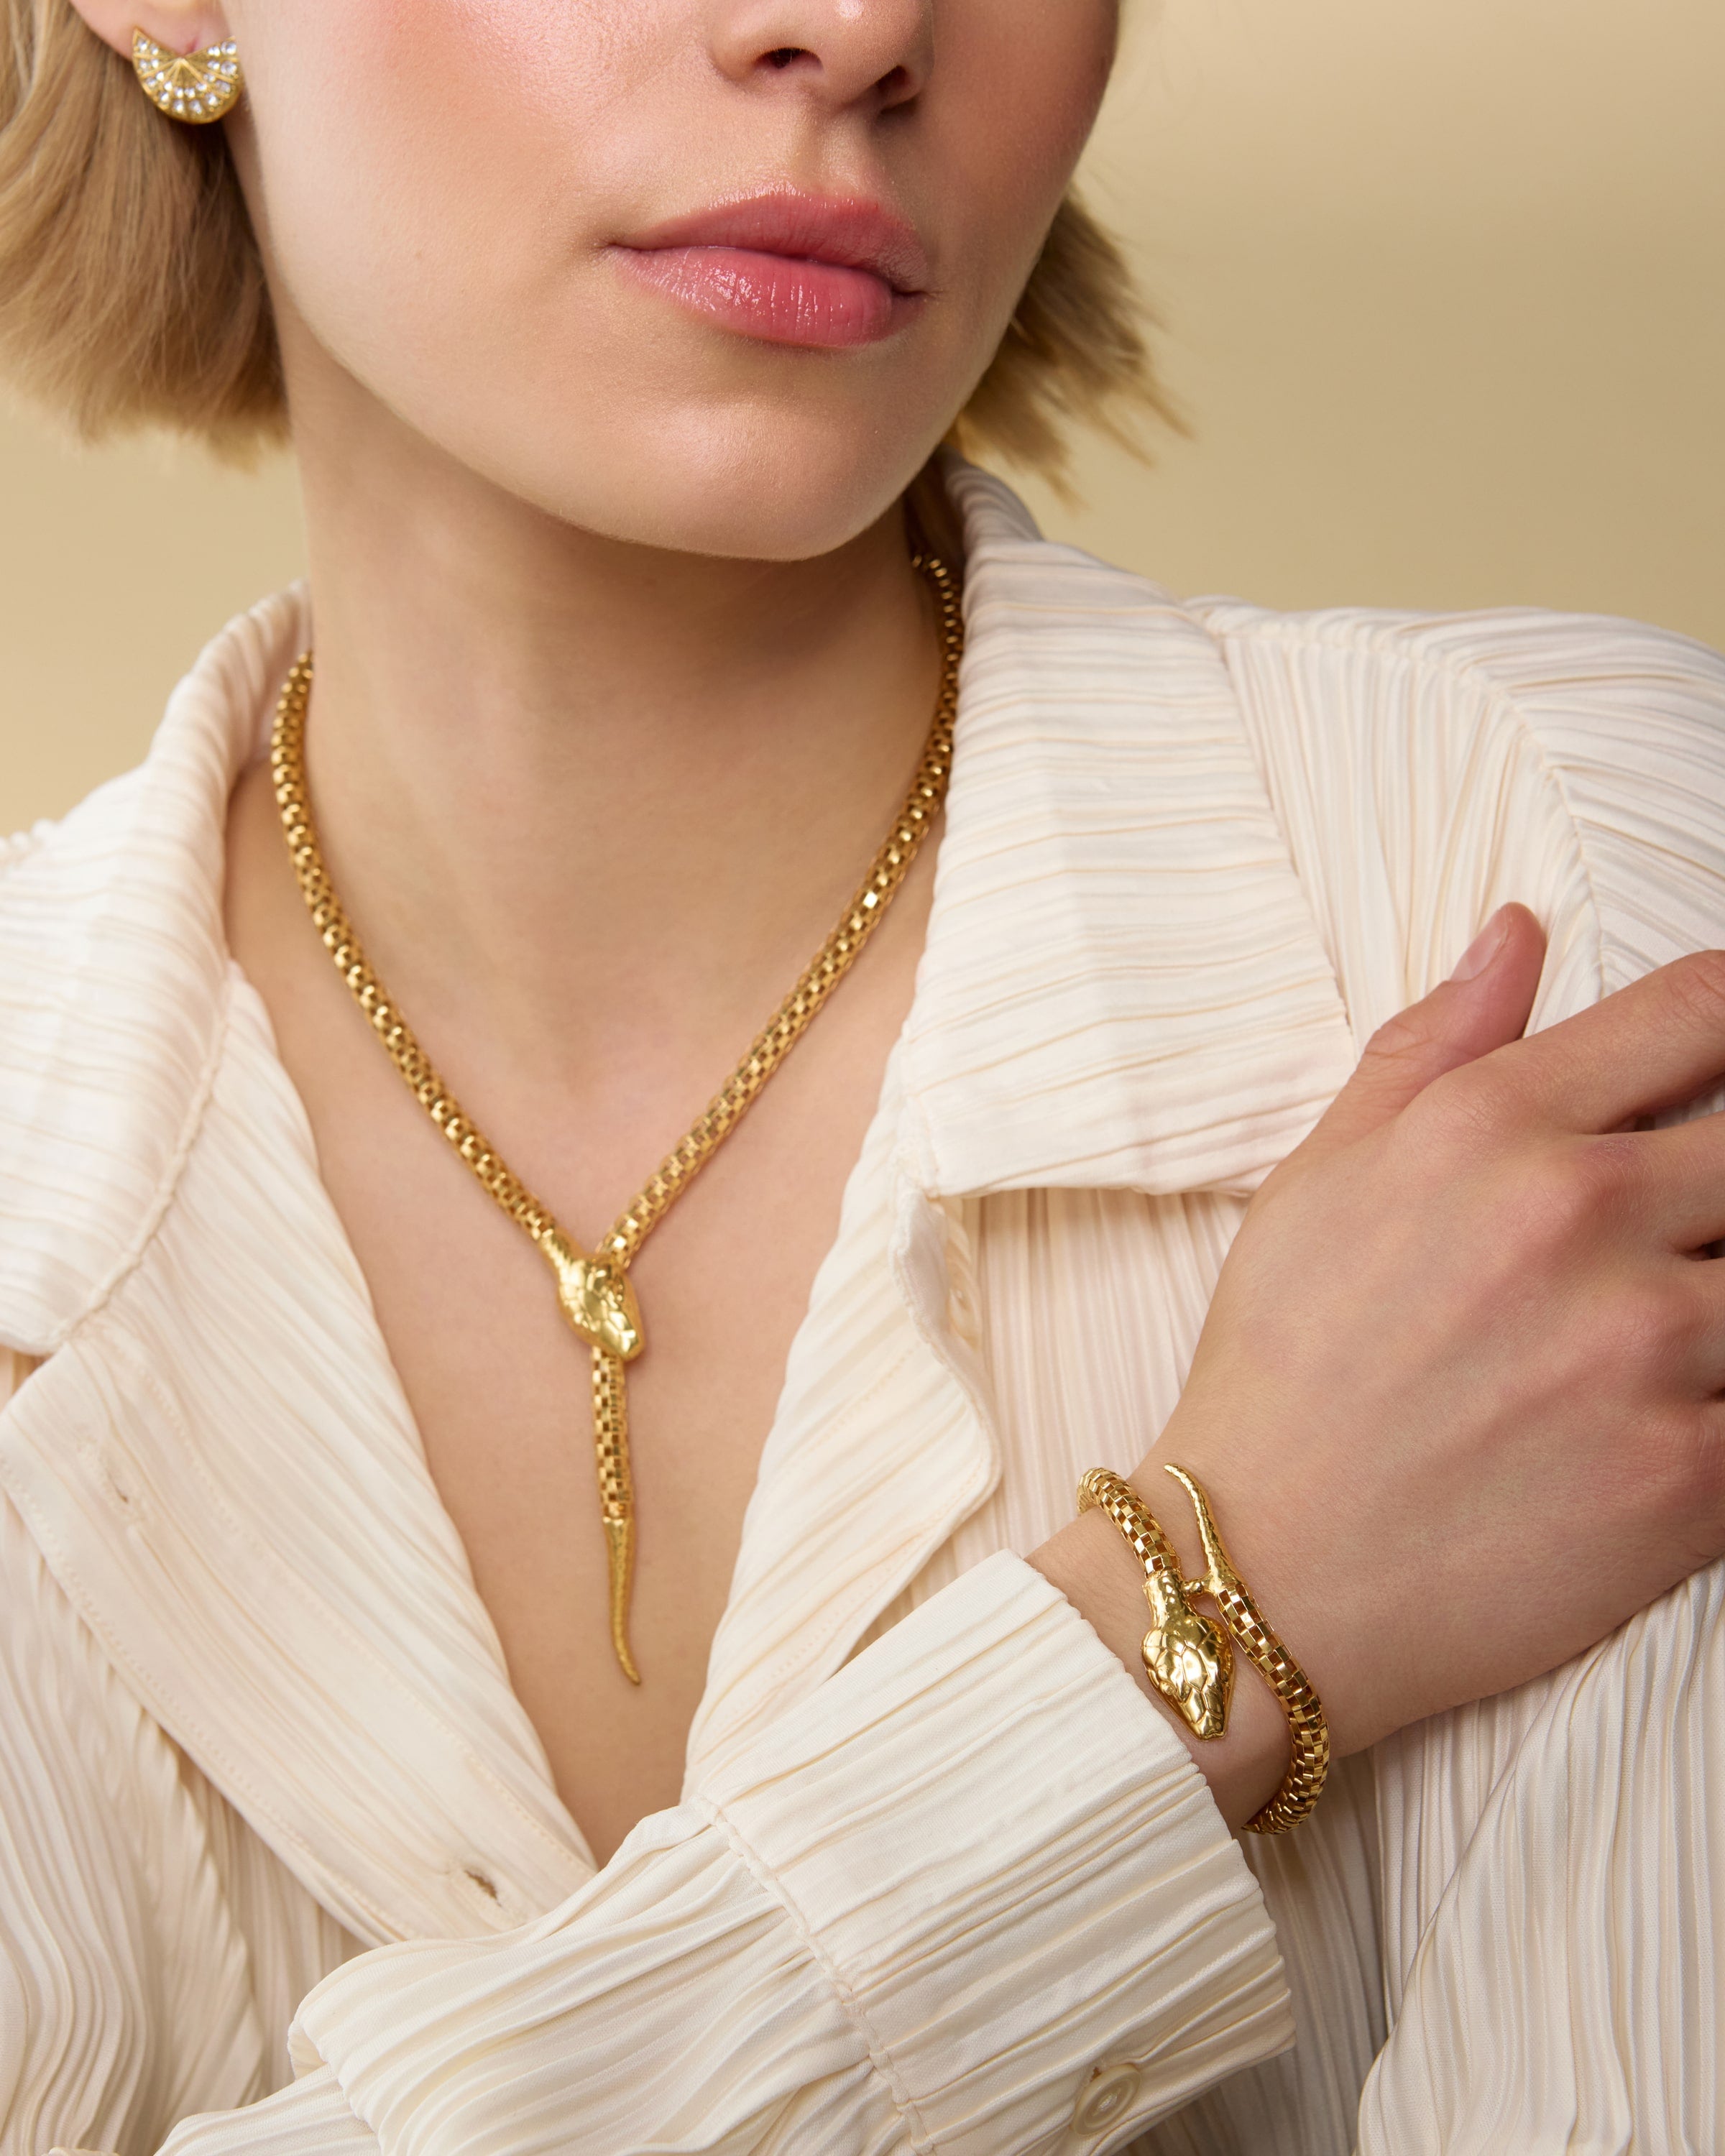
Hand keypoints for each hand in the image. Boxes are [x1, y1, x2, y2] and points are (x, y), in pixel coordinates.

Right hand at [1034, 907, 1724, 1824]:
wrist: (1258, 1573)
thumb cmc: (1283, 1369)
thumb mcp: (1320, 1178)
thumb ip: (1431, 1047)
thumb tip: (1518, 930)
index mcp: (1493, 1128)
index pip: (1706, 1010)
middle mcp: (1580, 1214)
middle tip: (1682, 1226)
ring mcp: (1649, 1348)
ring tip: (1667, 1324)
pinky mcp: (1695, 1476)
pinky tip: (1671, 1405)